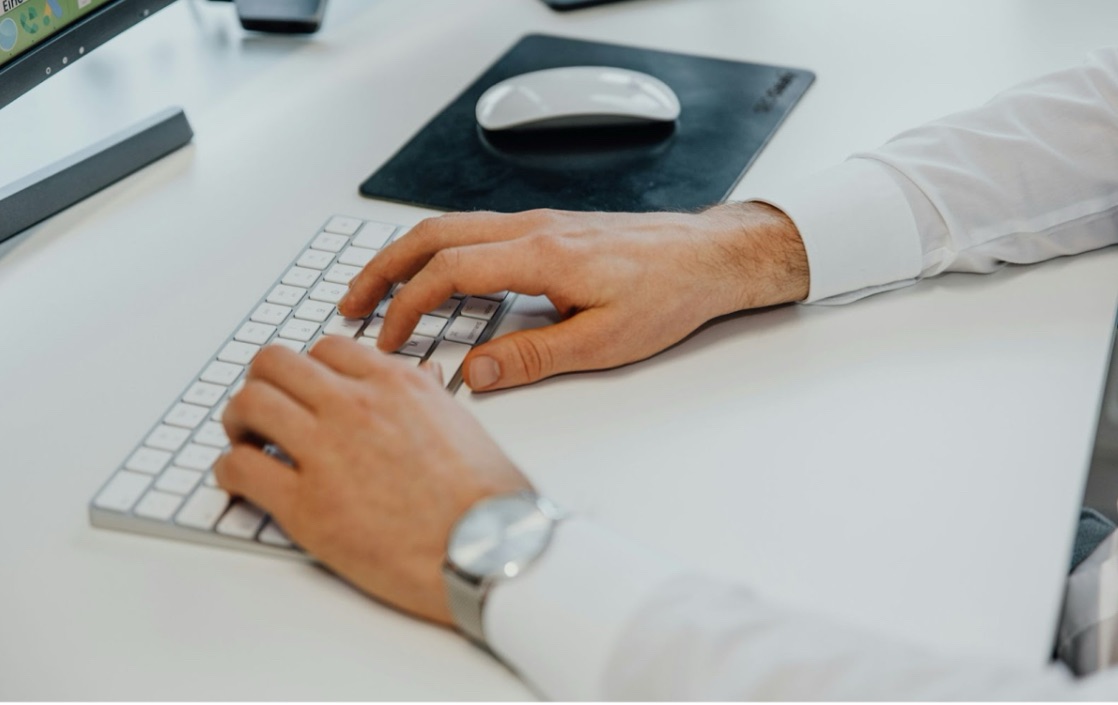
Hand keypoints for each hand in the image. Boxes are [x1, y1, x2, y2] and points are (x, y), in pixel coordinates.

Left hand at [212, 338, 530, 624]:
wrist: (491, 550)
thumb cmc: (488, 498)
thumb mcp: (464, 425)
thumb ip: (430, 399)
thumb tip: (422, 382)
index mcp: (397, 384)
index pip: (327, 348)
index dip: (309, 368)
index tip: (306, 389)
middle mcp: (356, 406)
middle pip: (275, 363)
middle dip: (262, 382)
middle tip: (263, 408)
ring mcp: (327, 452)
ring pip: (250, 404)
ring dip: (238, 420)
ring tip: (246, 440)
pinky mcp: (306, 505)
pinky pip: (241, 468)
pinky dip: (231, 471)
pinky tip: (242, 481)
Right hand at [338, 203, 807, 391]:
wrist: (709, 256)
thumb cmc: (669, 293)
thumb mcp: (605, 342)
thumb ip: (533, 357)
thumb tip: (474, 374)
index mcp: (542, 256)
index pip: (448, 271)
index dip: (408, 305)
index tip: (388, 339)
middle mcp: (532, 229)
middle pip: (433, 234)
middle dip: (383, 268)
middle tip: (351, 304)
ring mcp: (538, 224)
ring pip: (451, 226)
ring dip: (407, 255)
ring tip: (379, 289)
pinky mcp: (549, 229)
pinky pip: (476, 230)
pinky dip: (439, 250)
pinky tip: (438, 276)